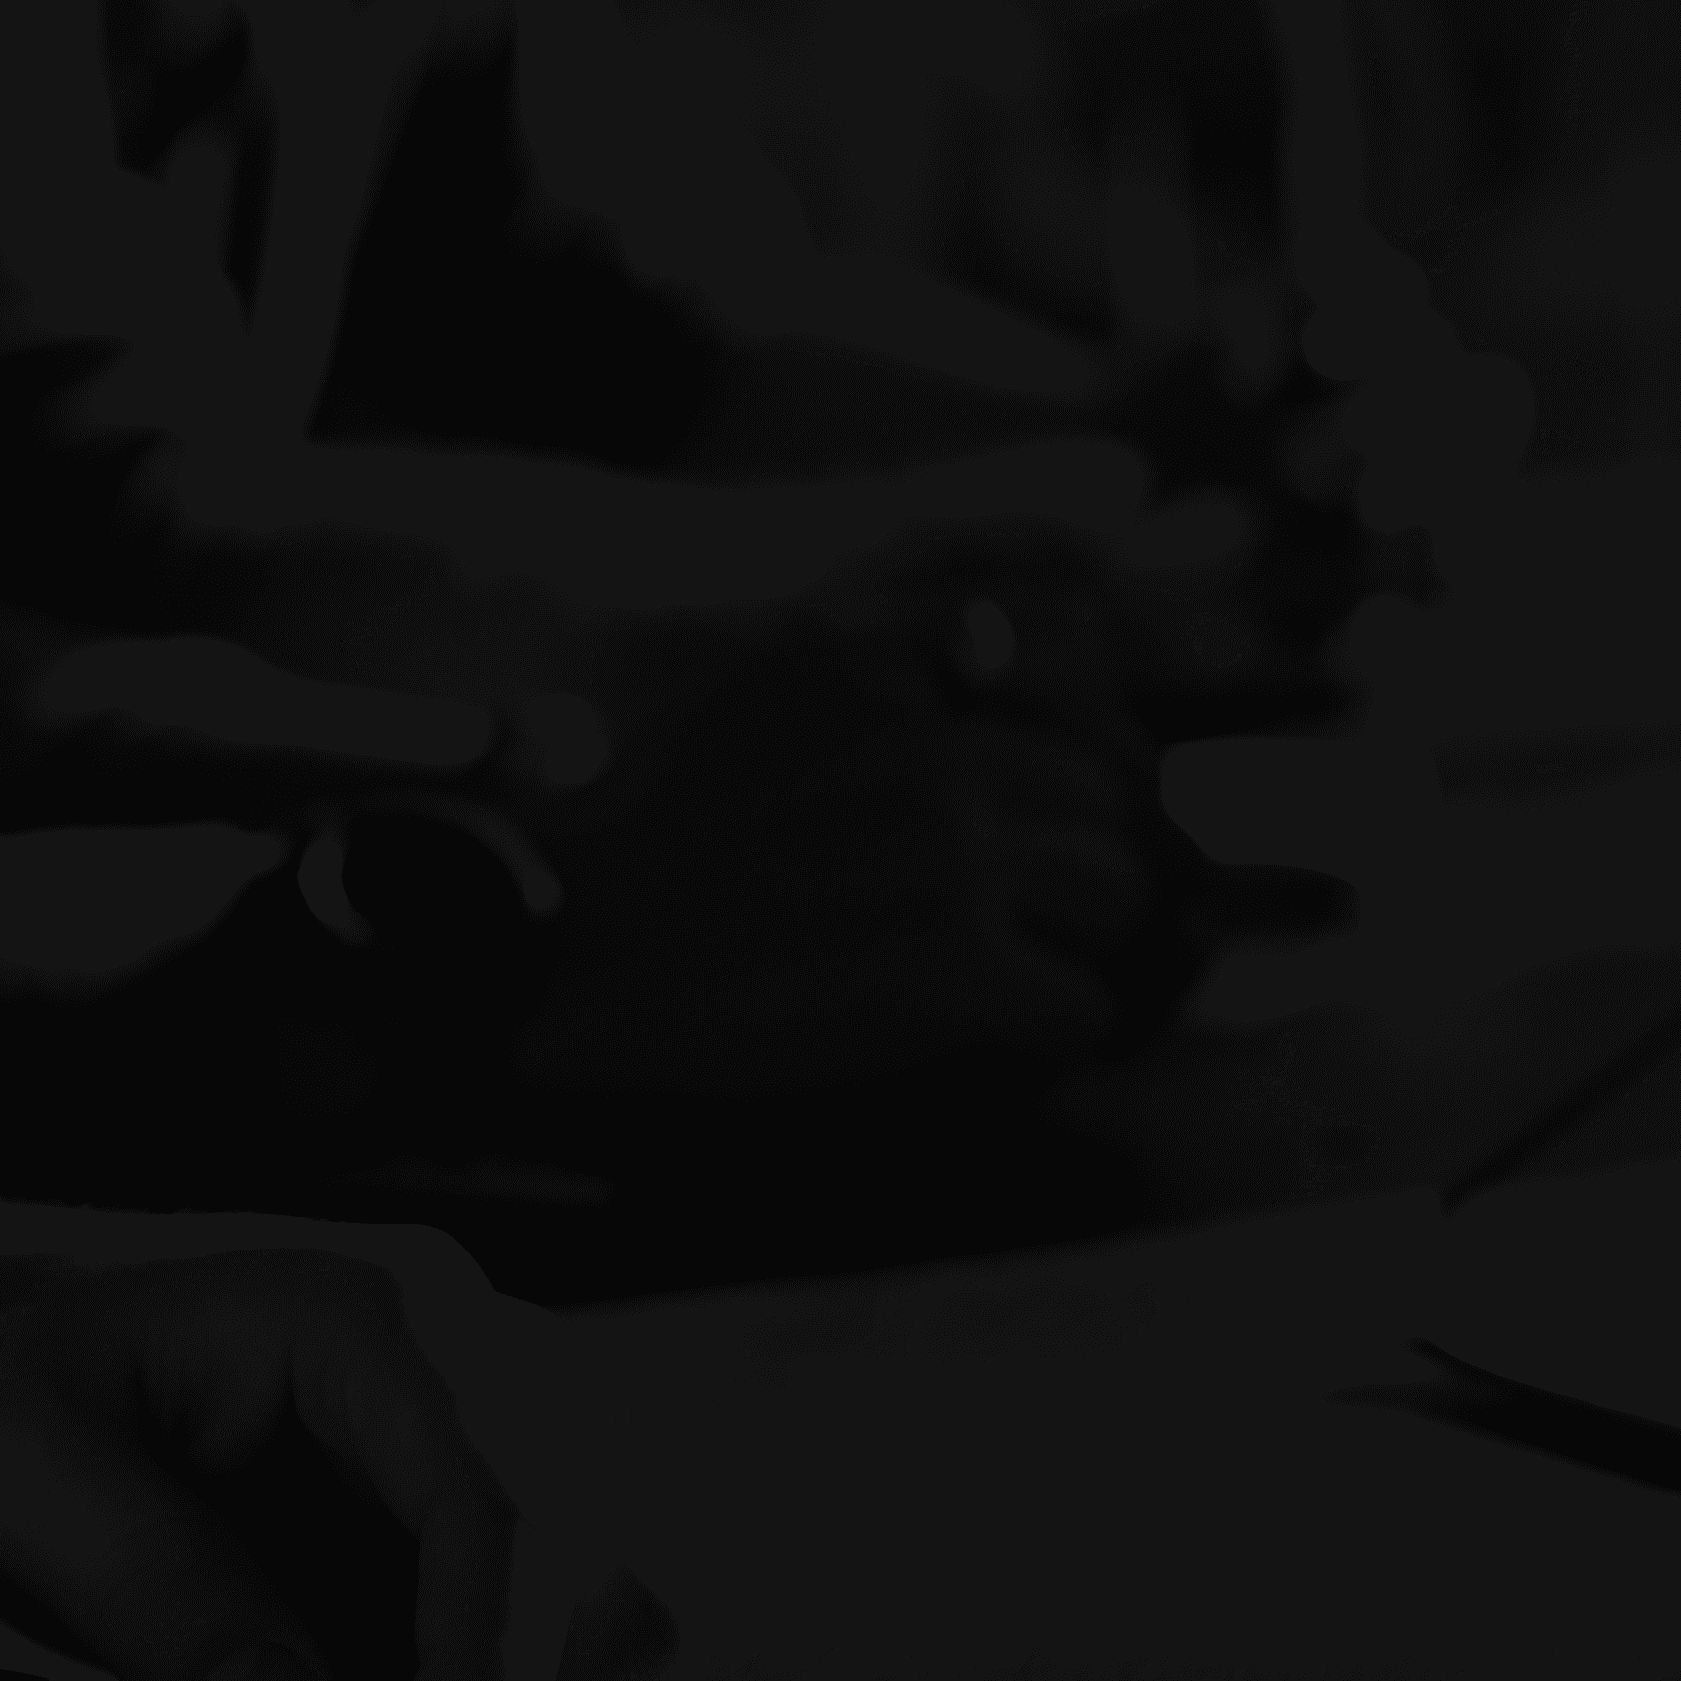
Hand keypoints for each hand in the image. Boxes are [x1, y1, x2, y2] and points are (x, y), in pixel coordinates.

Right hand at [519, 552, 1166, 1097]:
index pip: (1079, 644)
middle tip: (1007, 908)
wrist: (563, 951)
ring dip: (1070, 941)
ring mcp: (955, 856)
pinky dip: (1043, 1032)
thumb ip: (891, 669)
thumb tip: (1020, 683)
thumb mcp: (764, 687)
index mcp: (884, 655)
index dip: (1080, 723)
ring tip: (995, 970)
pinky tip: (980, 1035)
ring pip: (1116, 893)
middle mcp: (937, 742)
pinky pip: (1081, 1004)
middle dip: (1069, 851)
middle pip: (1106, 793)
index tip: (1044, 782)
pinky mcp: (957, 971)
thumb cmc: (648, 838)